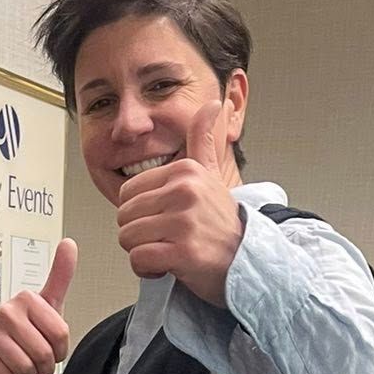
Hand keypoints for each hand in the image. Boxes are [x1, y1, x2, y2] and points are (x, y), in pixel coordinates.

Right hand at [0, 239, 78, 373]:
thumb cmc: (24, 329)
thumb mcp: (47, 304)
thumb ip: (60, 276)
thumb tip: (69, 243)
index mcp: (26, 299)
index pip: (60, 334)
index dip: (60, 349)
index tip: (50, 343)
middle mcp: (6, 312)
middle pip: (44, 355)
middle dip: (44, 366)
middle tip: (35, 358)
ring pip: (27, 369)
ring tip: (21, 363)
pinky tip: (6, 369)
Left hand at [115, 100, 243, 305]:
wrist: (248, 261)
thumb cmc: (222, 224)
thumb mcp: (211, 174)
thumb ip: (203, 140)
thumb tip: (212, 103)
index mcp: (185, 170)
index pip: (127, 192)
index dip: (139, 213)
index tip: (163, 220)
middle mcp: (184, 192)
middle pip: (124, 216)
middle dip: (138, 234)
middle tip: (166, 238)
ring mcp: (184, 222)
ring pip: (128, 238)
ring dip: (143, 252)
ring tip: (169, 250)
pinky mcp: (183, 252)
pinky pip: (139, 260)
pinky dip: (148, 269)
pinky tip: (168, 266)